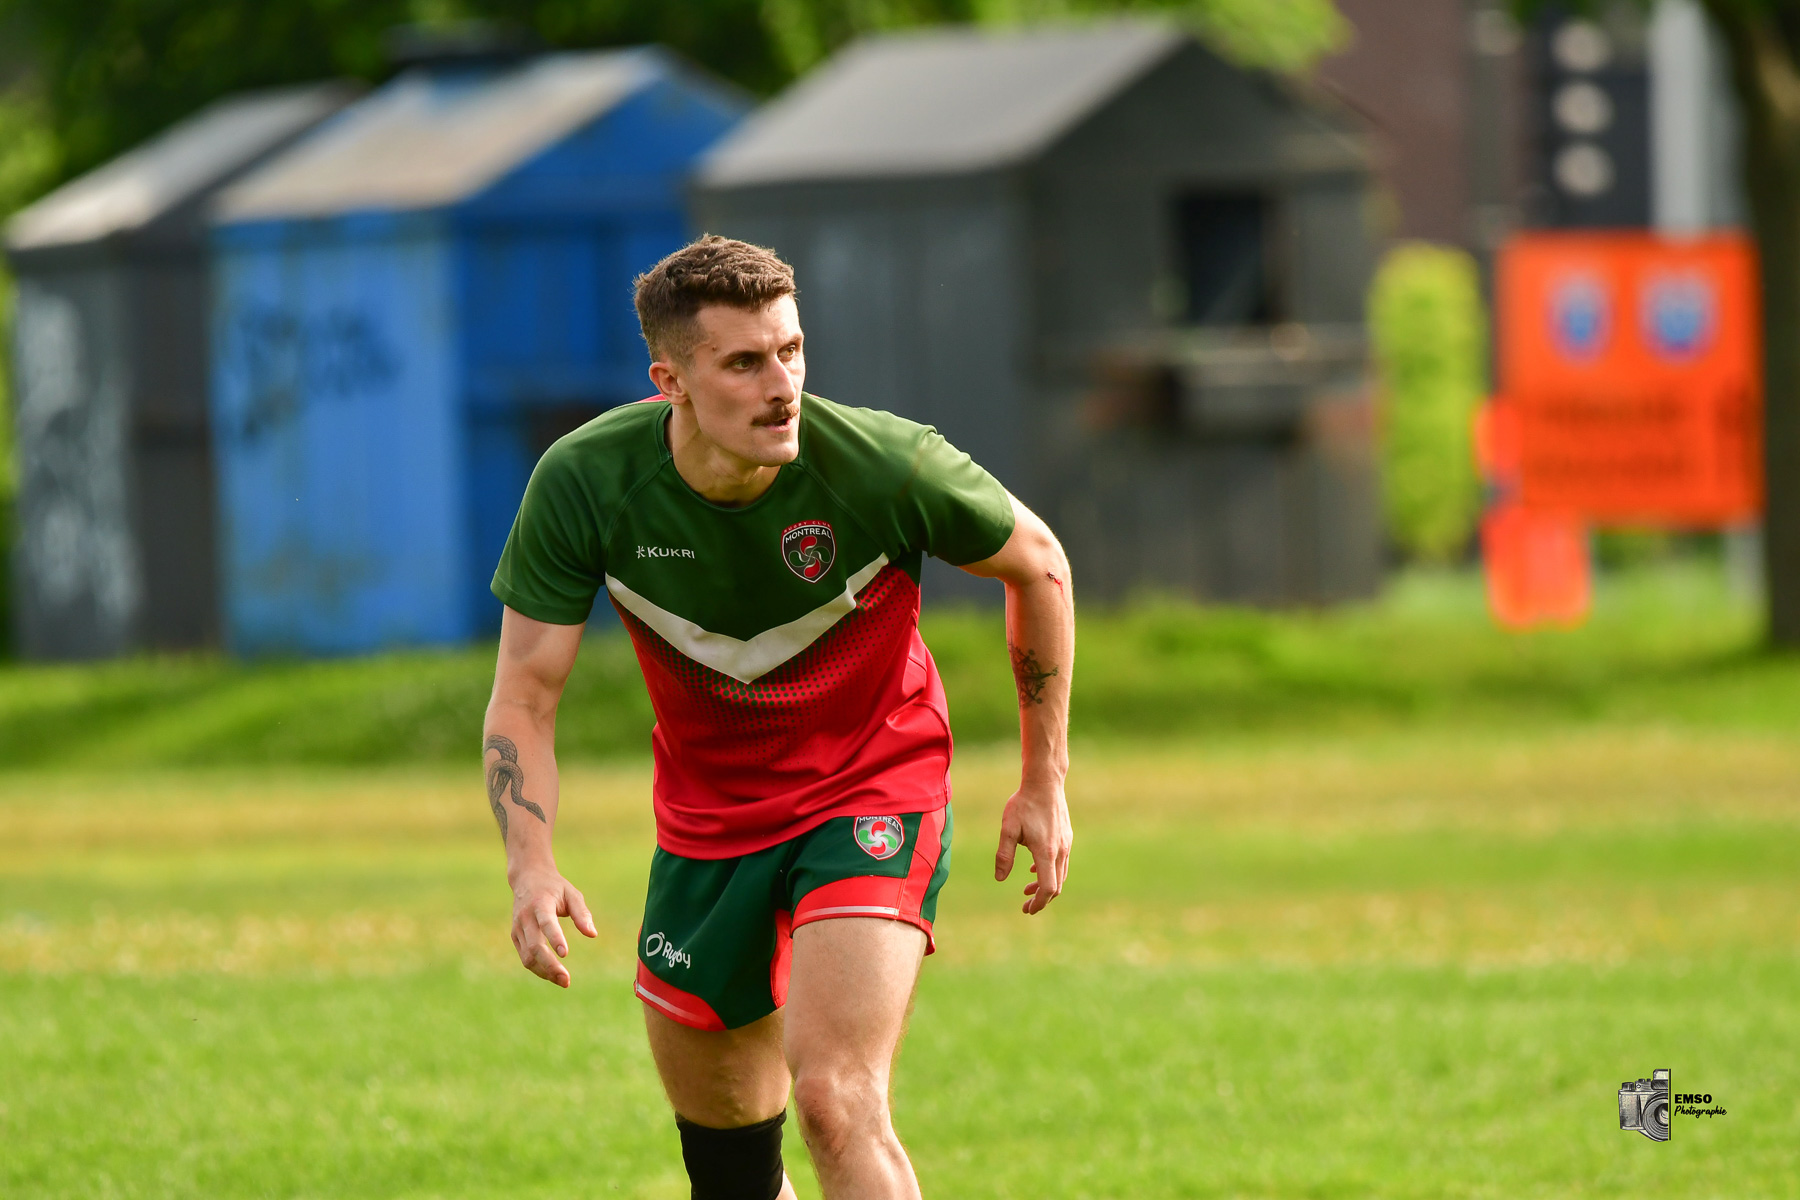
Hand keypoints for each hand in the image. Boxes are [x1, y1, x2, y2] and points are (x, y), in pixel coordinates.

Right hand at [510, 866, 597, 986]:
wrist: (527, 878)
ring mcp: (518, 928)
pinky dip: (538, 969)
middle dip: (550, 965)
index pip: (546, 923)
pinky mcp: (516, 937)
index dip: (555, 938)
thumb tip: (593, 934)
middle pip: (535, 946)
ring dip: (545, 972)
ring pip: (528, 957)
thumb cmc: (555, 888)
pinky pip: (525, 958)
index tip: (565, 954)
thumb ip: (582, 914)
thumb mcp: (572, 894)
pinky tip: (553, 975)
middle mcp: (526, 917)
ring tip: (563, 981)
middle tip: (567, 980)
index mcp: (540, 904)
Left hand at [993, 779, 1072, 914]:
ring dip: (1045, 886)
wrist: (1045, 782)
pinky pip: (1061, 862)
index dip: (1039, 903)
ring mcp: (1066, 844)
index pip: (1048, 888)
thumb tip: (1000, 879)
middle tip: (1025, 906)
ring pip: (1060, 875)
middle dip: (1041, 899)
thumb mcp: (1008, 829)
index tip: (1027, 909)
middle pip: (1056, 886)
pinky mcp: (1066, 837)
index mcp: (1046, 852)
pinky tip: (1034, 869)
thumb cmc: (1024, 804)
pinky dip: (1050, 872)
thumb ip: (1004, 855)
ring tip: (1027, 889)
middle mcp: (1060, 851)